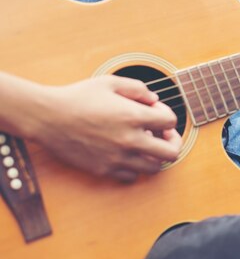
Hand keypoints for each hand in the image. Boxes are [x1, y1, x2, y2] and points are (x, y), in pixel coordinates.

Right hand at [28, 75, 180, 181]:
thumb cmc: (78, 96)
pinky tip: (128, 154)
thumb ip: (138, 89)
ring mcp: (118, 158)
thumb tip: (154, 99)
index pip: (171, 121)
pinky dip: (136, 167)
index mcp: (133, 116)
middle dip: (173, 142)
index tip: (156, 112)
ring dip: (155, 156)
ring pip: (154, 168)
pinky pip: (132, 176)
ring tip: (146, 144)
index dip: (167, 115)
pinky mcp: (104, 170)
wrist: (47, 117)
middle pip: (172, 153)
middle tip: (163, 135)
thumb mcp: (111, 82)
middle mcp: (129, 140)